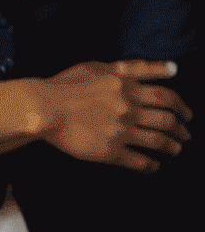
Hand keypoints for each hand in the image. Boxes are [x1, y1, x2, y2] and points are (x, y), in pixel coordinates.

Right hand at [40, 59, 191, 172]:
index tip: (187, 114)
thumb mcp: (97, 66)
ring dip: (173, 147)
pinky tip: (154, 164)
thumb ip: (132, 67)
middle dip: (182, 128)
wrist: (43, 106)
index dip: (182, 106)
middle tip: (185, 133)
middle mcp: (126, 108)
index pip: (166, 96)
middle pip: (167, 120)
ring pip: (160, 142)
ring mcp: (120, 131)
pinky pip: (142, 162)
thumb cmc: (67, 84)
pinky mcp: (111, 151)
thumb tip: (172, 68)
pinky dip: (153, 165)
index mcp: (123, 85)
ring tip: (175, 148)